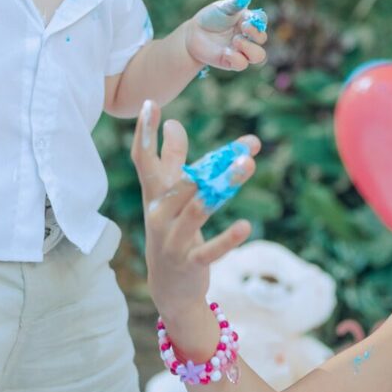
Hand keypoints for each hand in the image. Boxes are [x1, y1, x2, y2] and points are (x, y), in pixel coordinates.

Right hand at [131, 100, 259, 316]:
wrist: (169, 288)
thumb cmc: (170, 232)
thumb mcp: (169, 197)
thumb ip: (172, 160)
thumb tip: (174, 123)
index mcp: (154, 195)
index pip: (143, 159)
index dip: (144, 132)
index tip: (150, 103)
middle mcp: (158, 214)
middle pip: (185, 181)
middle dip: (216, 162)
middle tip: (247, 146)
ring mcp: (172, 239)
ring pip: (198, 209)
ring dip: (225, 188)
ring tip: (248, 168)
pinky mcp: (189, 262)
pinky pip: (210, 249)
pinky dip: (228, 239)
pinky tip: (245, 226)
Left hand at [184, 0, 267, 70]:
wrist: (194, 34)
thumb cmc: (211, 18)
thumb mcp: (221, 8)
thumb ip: (234, 3)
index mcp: (248, 20)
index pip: (262, 20)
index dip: (258, 20)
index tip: (247, 18)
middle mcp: (248, 36)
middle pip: (262, 38)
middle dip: (256, 33)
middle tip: (243, 27)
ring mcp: (241, 50)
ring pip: (258, 56)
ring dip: (249, 48)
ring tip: (235, 41)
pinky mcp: (232, 62)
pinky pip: (242, 64)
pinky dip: (236, 58)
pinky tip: (225, 52)